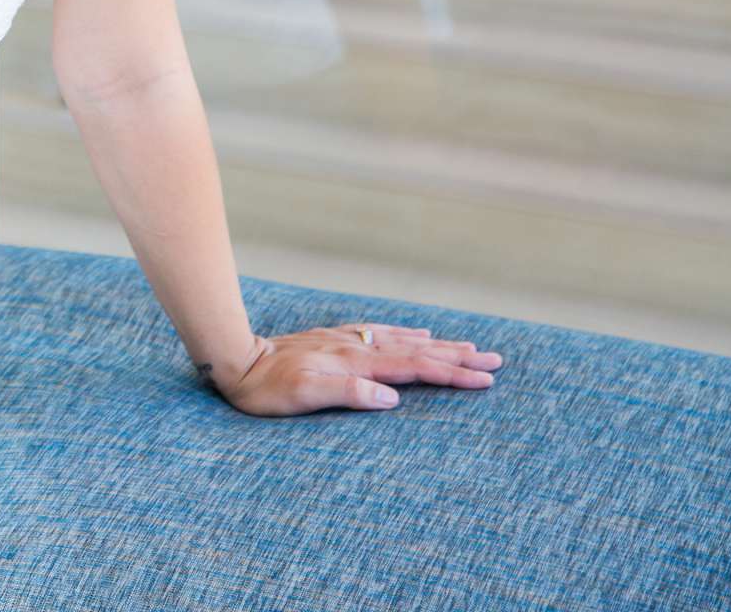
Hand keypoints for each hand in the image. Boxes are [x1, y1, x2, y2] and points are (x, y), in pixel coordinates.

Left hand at [202, 321, 501, 415]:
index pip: (414, 369)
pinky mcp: (335, 340)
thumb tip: (392, 397)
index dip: (452, 374)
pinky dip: (406, 335)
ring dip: (438, 345)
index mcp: (355, 363)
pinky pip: (382, 334)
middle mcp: (356, 348)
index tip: (486, 379)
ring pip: (403, 341)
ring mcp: (346, 341)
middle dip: (458, 357)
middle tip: (496, 361)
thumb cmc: (266, 388)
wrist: (234, 359)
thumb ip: (348, 393)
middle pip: (417, 351)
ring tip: (469, 347)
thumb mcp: (304, 396)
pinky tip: (418, 335)